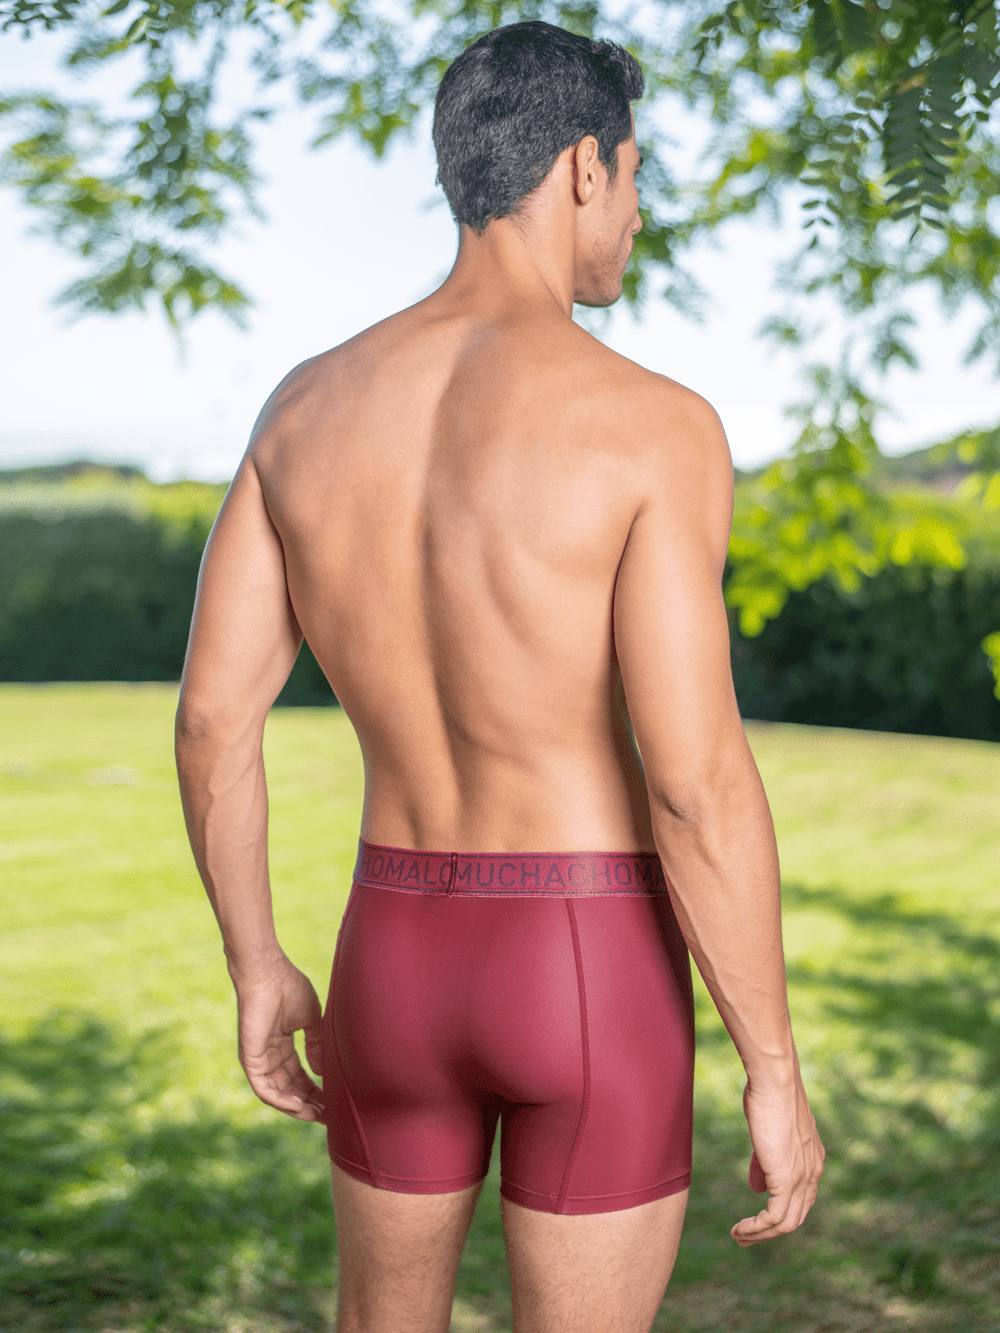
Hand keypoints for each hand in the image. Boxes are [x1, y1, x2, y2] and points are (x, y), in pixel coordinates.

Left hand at [234, 955, 324, 1122]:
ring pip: (277, 1093)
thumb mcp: (311, 1020)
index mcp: (282, 1044)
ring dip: (297, 1107)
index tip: (333, 1101)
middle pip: (290, 1088)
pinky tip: (300, 1106)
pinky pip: (264, 1089)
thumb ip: (316, 1045)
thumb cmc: (289, 987)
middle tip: (329, 1115)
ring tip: (317, 1115)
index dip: (315, 1089)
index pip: (299, 1075)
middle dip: (309, 1103)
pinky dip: (281, 1100)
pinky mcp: (251, 1060)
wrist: (268, 973)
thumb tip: (322, 1072)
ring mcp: (259, 1059)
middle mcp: (269, 1055)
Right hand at [731, 1074, 824, 1245]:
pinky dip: (756, 1229)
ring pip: (787, 1223)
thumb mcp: (769, 1132)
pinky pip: (774, 1218)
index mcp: (813, 1159)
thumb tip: (759, 1188)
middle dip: (771, 1231)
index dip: (781, 1211)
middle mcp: (813, 1172)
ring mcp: (803, 1177)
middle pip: (797, 1216)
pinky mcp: (786, 1179)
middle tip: (747, 1237)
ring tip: (739, 1238)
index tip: (758, 1218)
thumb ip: (766, 1162)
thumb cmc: (768, 1095)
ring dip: (762, 1235)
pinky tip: (739, 1229)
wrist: (775, 1081)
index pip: (802, 1198)